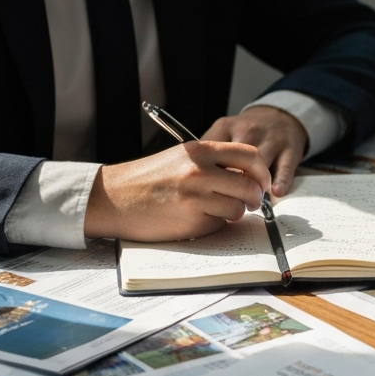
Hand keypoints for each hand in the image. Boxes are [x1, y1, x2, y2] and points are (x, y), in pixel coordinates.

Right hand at [84, 142, 271, 241]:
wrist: (111, 198)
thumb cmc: (147, 180)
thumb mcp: (180, 159)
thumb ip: (212, 163)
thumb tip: (249, 177)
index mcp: (199, 150)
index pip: (249, 155)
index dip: (262, 171)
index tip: (263, 182)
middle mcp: (200, 170)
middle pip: (250, 185)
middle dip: (256, 198)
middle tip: (251, 203)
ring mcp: (196, 195)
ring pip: (239, 208)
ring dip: (234, 213)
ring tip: (215, 210)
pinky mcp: (192, 219)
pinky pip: (220, 224)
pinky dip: (214, 224)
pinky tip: (195, 219)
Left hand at [201, 105, 307, 196]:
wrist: (279, 115)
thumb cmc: (246, 132)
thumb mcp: (222, 132)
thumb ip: (208, 153)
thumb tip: (194, 181)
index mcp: (225, 128)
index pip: (212, 153)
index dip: (210, 175)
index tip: (208, 191)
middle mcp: (247, 131)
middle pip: (236, 161)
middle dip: (232, 185)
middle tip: (230, 202)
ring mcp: (271, 139)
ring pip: (260, 165)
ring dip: (255, 187)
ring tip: (250, 202)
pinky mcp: (290, 149)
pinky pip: (285, 167)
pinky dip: (280, 181)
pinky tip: (275, 192)